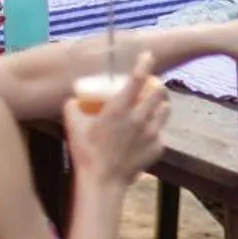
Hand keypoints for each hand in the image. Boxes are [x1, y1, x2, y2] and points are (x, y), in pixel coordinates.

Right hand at [64, 54, 167, 189]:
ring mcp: (151, 133)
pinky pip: (160, 133)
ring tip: (152, 108)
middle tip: (151, 86)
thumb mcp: (73, 126)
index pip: (138, 78)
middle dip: (156, 85)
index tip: (148, 55)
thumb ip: (72, 107)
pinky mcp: (158, 148)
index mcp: (120, 108)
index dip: (145, 63)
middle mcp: (140, 117)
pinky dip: (155, 131)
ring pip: (165, 110)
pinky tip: (145, 136)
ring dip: (160, 106)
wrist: (102, 182)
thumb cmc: (86, 152)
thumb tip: (73, 98)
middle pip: (159, 91)